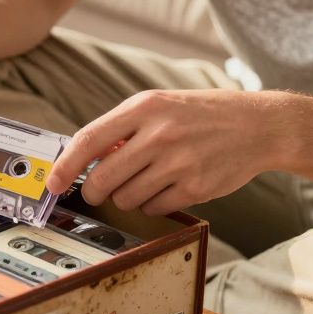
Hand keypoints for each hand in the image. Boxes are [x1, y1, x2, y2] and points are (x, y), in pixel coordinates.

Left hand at [46, 89, 288, 215]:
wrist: (259, 125)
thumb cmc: (201, 114)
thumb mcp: (160, 105)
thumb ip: (121, 128)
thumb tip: (82, 158)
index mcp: (144, 108)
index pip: (89, 140)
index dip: (65, 166)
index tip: (53, 184)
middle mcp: (159, 134)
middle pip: (102, 179)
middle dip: (94, 191)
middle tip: (98, 189)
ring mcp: (178, 163)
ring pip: (125, 198)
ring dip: (127, 196)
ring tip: (146, 179)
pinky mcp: (195, 188)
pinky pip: (153, 208)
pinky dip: (152, 204)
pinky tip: (167, 186)